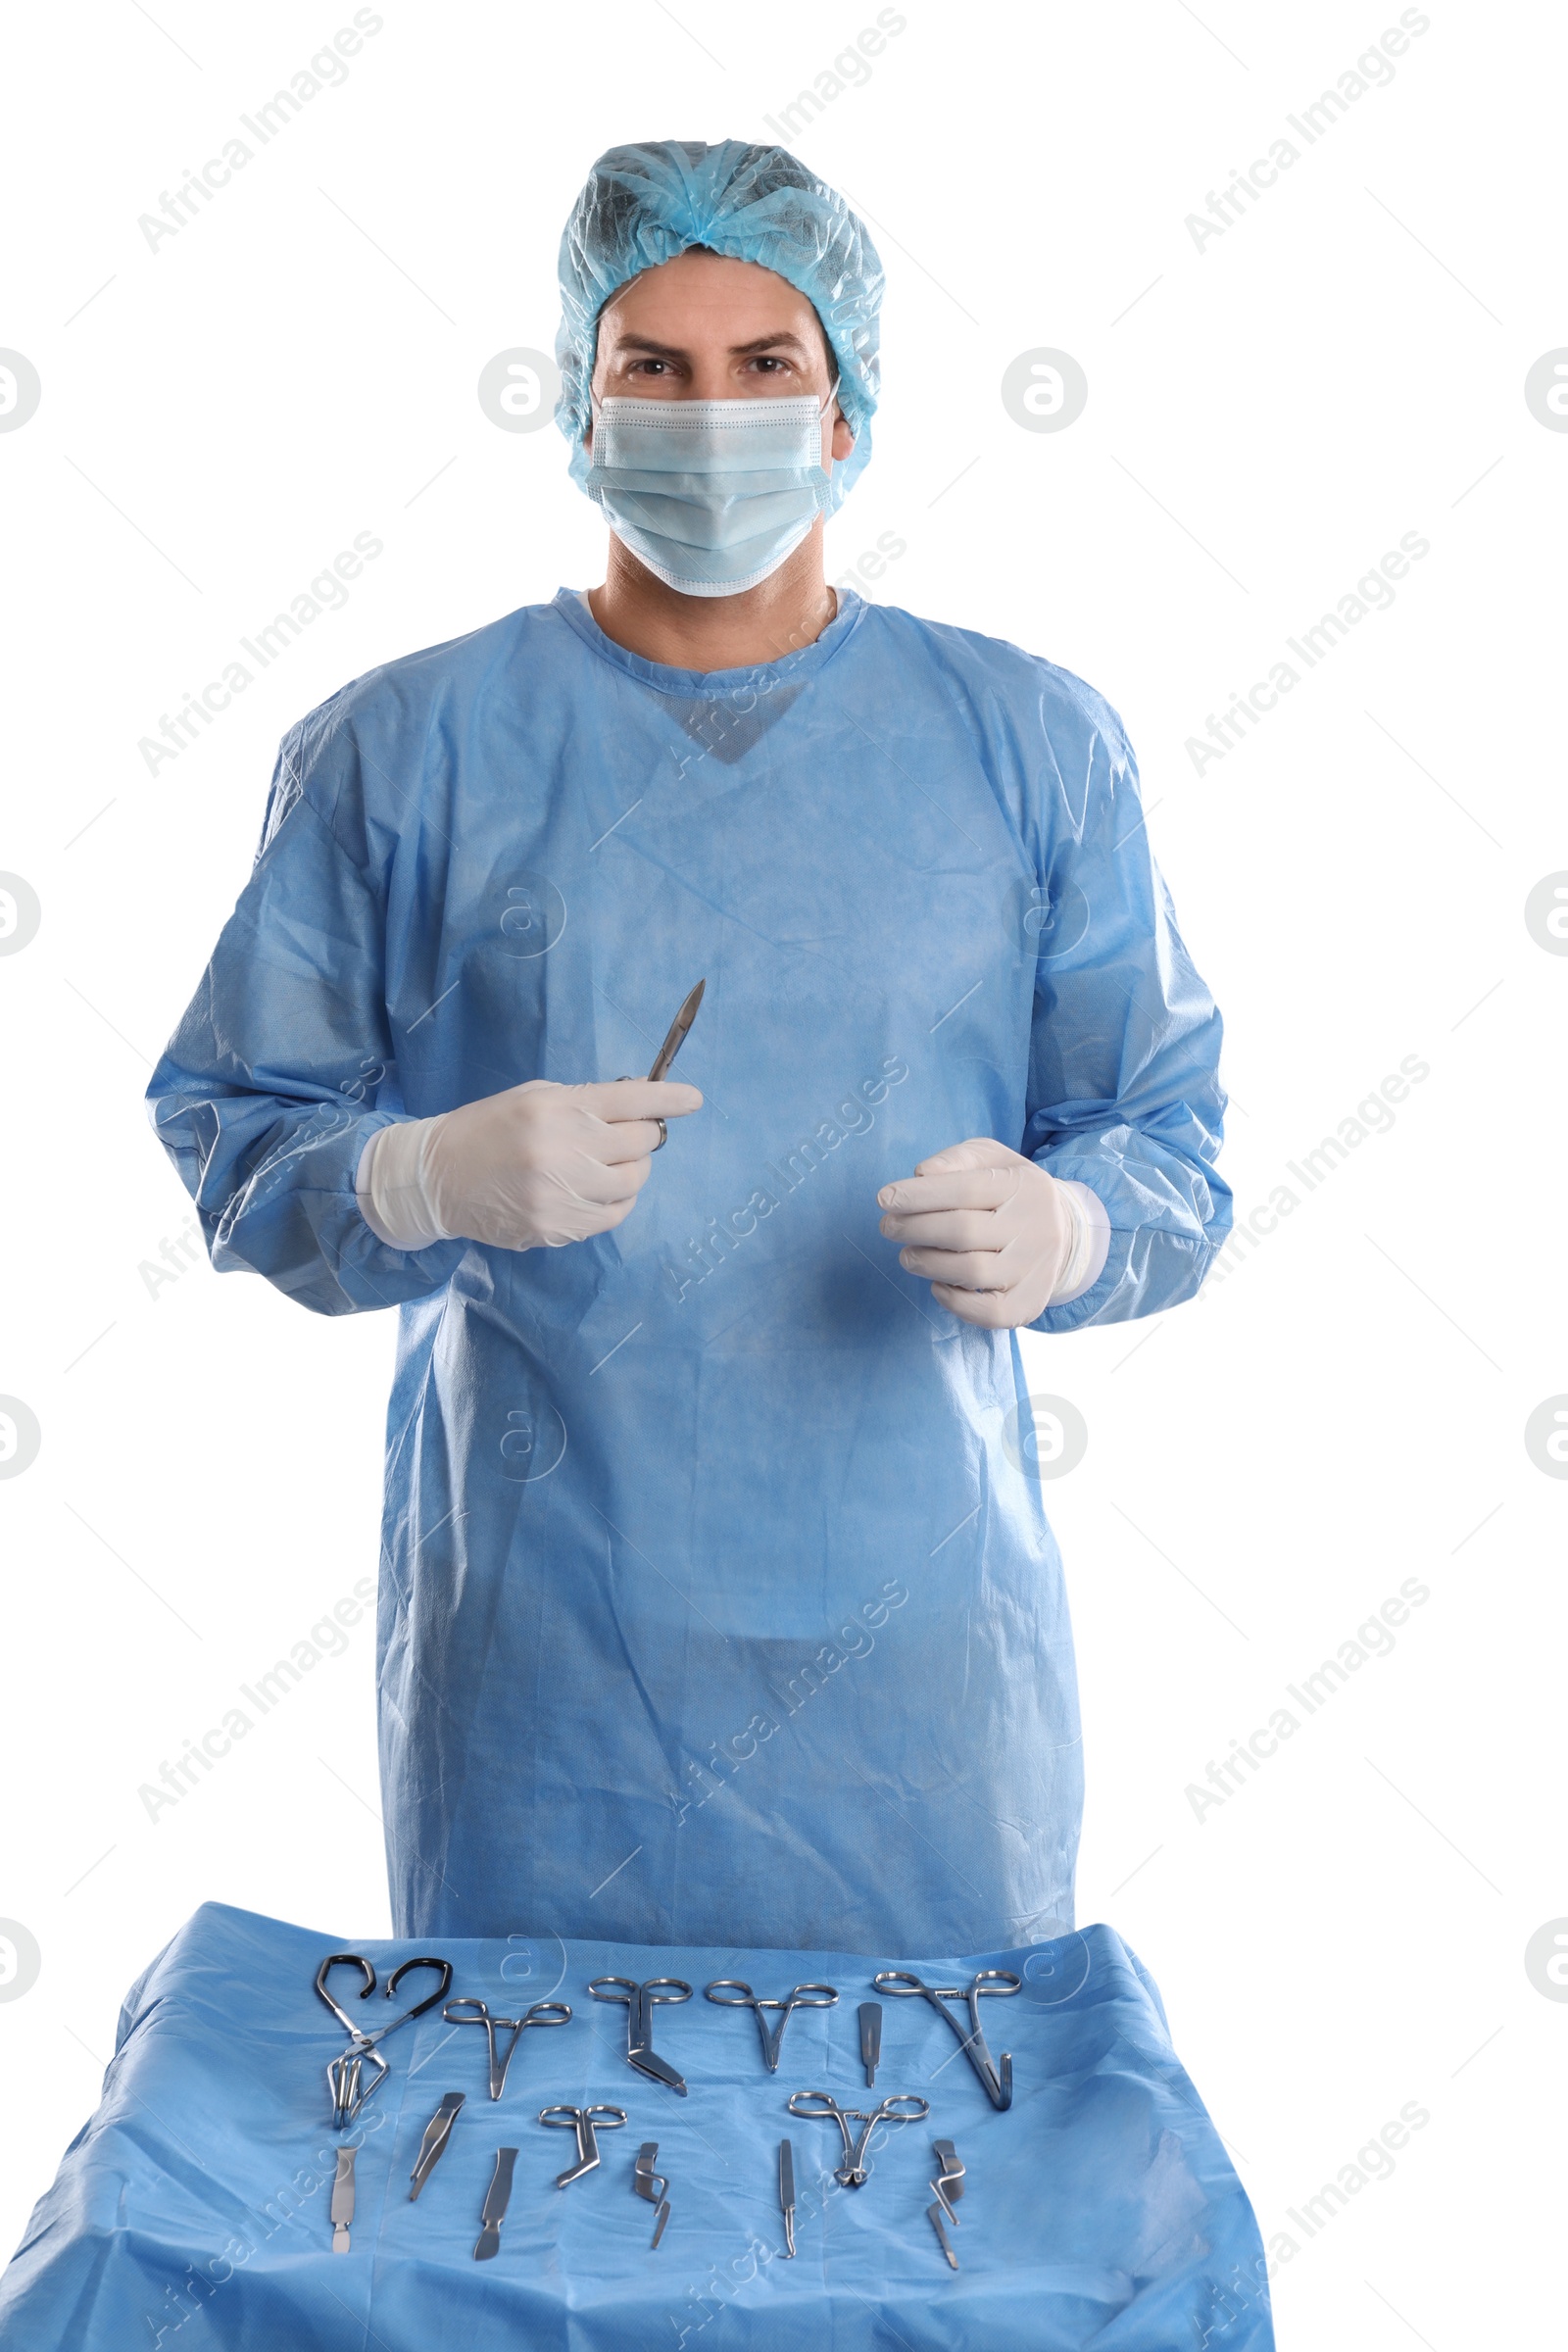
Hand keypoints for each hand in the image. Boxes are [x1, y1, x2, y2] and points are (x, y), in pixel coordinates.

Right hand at [415, 1077, 701, 1250]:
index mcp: (556, 1108)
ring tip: (601, 1164)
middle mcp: (563, 1150)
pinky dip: (614, 1200)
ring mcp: (561, 1195)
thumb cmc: (489, 1128)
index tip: (694, 1100)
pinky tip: (592, 1190)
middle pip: (641, 1143)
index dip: (669, 1100)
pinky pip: (613, 1215)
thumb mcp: (534, 1096)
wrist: (438, 1179)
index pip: (631, 1102)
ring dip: (629, 1171)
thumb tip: (641, 1104)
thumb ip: (587, 1100)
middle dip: (643, 1135)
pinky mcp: (557, 1229)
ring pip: (633, 1182)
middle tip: (627, 1134)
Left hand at [876, 1138, 1076, 1328]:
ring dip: (927, 1264)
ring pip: (971, 1272)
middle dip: (914, 1229)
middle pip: (964, 1232)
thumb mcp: (991, 1160)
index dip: (919, 1195)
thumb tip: (921, 1174)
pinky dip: (954, 1302)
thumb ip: (956, 1159)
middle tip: (889, 1227)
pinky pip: (989, 1312)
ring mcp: (1035, 1269)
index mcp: (1024, 1186)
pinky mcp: (1030, 1303)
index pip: (966, 1189)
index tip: (884, 1199)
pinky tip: (939, 1284)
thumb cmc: (1011, 1193)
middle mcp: (1036, 1227)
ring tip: (909, 1255)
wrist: (1066, 1233)